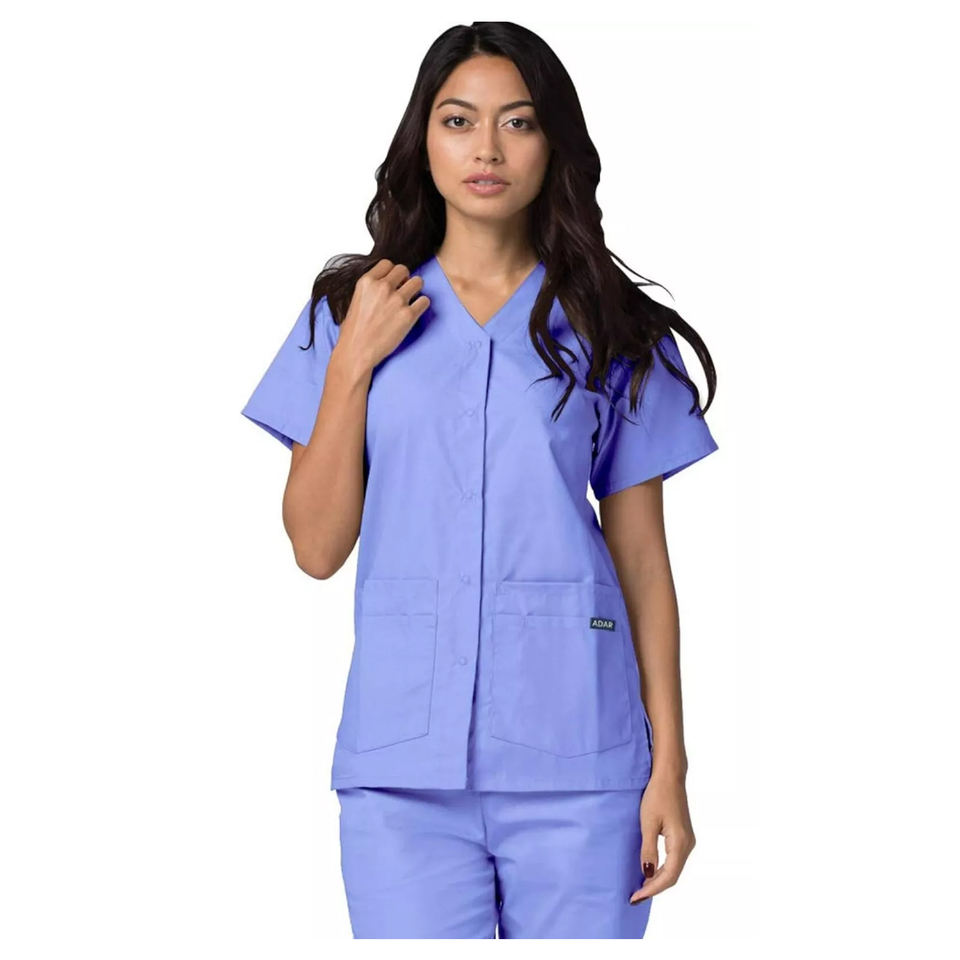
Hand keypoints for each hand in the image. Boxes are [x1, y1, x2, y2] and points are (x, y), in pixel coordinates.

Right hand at [335, 259, 430, 371]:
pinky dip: (421, 305)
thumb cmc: (355, 330)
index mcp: (367, 281)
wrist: (357, 351)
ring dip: (415, 290)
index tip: (392, 282)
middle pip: (404, 270)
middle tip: (402, 291)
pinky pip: (425, 301)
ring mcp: (397, 300)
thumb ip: (371, 287)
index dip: (392, 273)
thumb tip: (388, 281)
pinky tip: (413, 312)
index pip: (388, 264)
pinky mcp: (408, 315)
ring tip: (409, 301)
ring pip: (418, 281)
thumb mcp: (356, 299)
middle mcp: (382, 287)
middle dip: (404, 279)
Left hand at [629, 770, 695, 903]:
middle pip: (673, 876)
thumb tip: (647, 874)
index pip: (668, 876)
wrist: (669, 776)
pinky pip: (674, 859)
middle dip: (654, 888)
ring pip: (674, 869)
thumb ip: (648, 850)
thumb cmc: (657, 795)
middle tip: (635, 896)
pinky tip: (650, 871)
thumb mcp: (648, 823)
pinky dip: (663, 869)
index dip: (652, 890)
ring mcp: (687, 841)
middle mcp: (688, 845)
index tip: (635, 898)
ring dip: (659, 880)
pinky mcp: (683, 836)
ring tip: (640, 887)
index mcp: (680, 843)